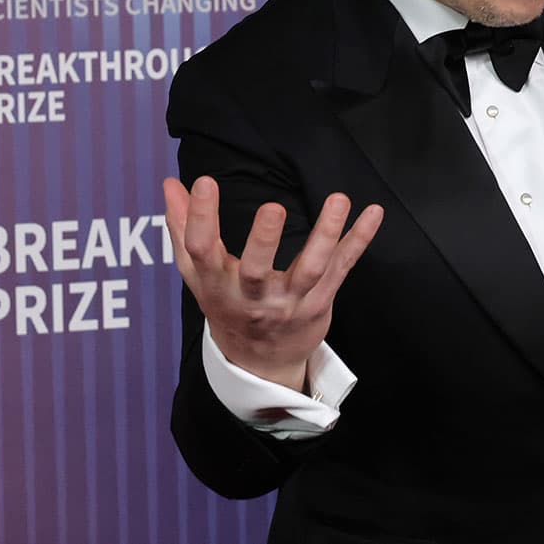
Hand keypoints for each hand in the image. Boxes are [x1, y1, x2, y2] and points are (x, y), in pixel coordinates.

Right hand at [163, 176, 381, 390]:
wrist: (260, 362)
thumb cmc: (226, 303)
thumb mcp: (199, 273)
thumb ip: (183, 227)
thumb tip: (170, 183)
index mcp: (217, 285)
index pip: (202, 251)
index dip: (201, 218)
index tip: (205, 182)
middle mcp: (253, 298)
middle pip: (256, 271)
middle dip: (264, 241)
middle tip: (271, 207)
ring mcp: (290, 303)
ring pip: (311, 270)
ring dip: (326, 234)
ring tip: (338, 199)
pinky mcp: (320, 303)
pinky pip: (342, 269)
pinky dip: (359, 241)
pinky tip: (373, 213)